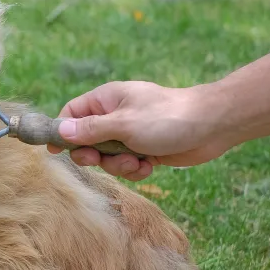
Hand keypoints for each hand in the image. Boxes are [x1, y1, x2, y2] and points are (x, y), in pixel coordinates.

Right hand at [46, 81, 230, 179]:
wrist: (213, 125)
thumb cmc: (166, 117)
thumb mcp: (123, 124)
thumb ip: (90, 129)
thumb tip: (60, 130)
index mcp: (106, 100)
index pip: (71, 114)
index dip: (62, 132)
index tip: (57, 151)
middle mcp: (115, 116)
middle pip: (86, 140)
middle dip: (94, 155)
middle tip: (101, 160)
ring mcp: (131, 133)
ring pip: (108, 156)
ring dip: (118, 165)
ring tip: (137, 162)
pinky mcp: (145, 149)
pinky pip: (127, 164)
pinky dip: (135, 169)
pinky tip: (149, 166)